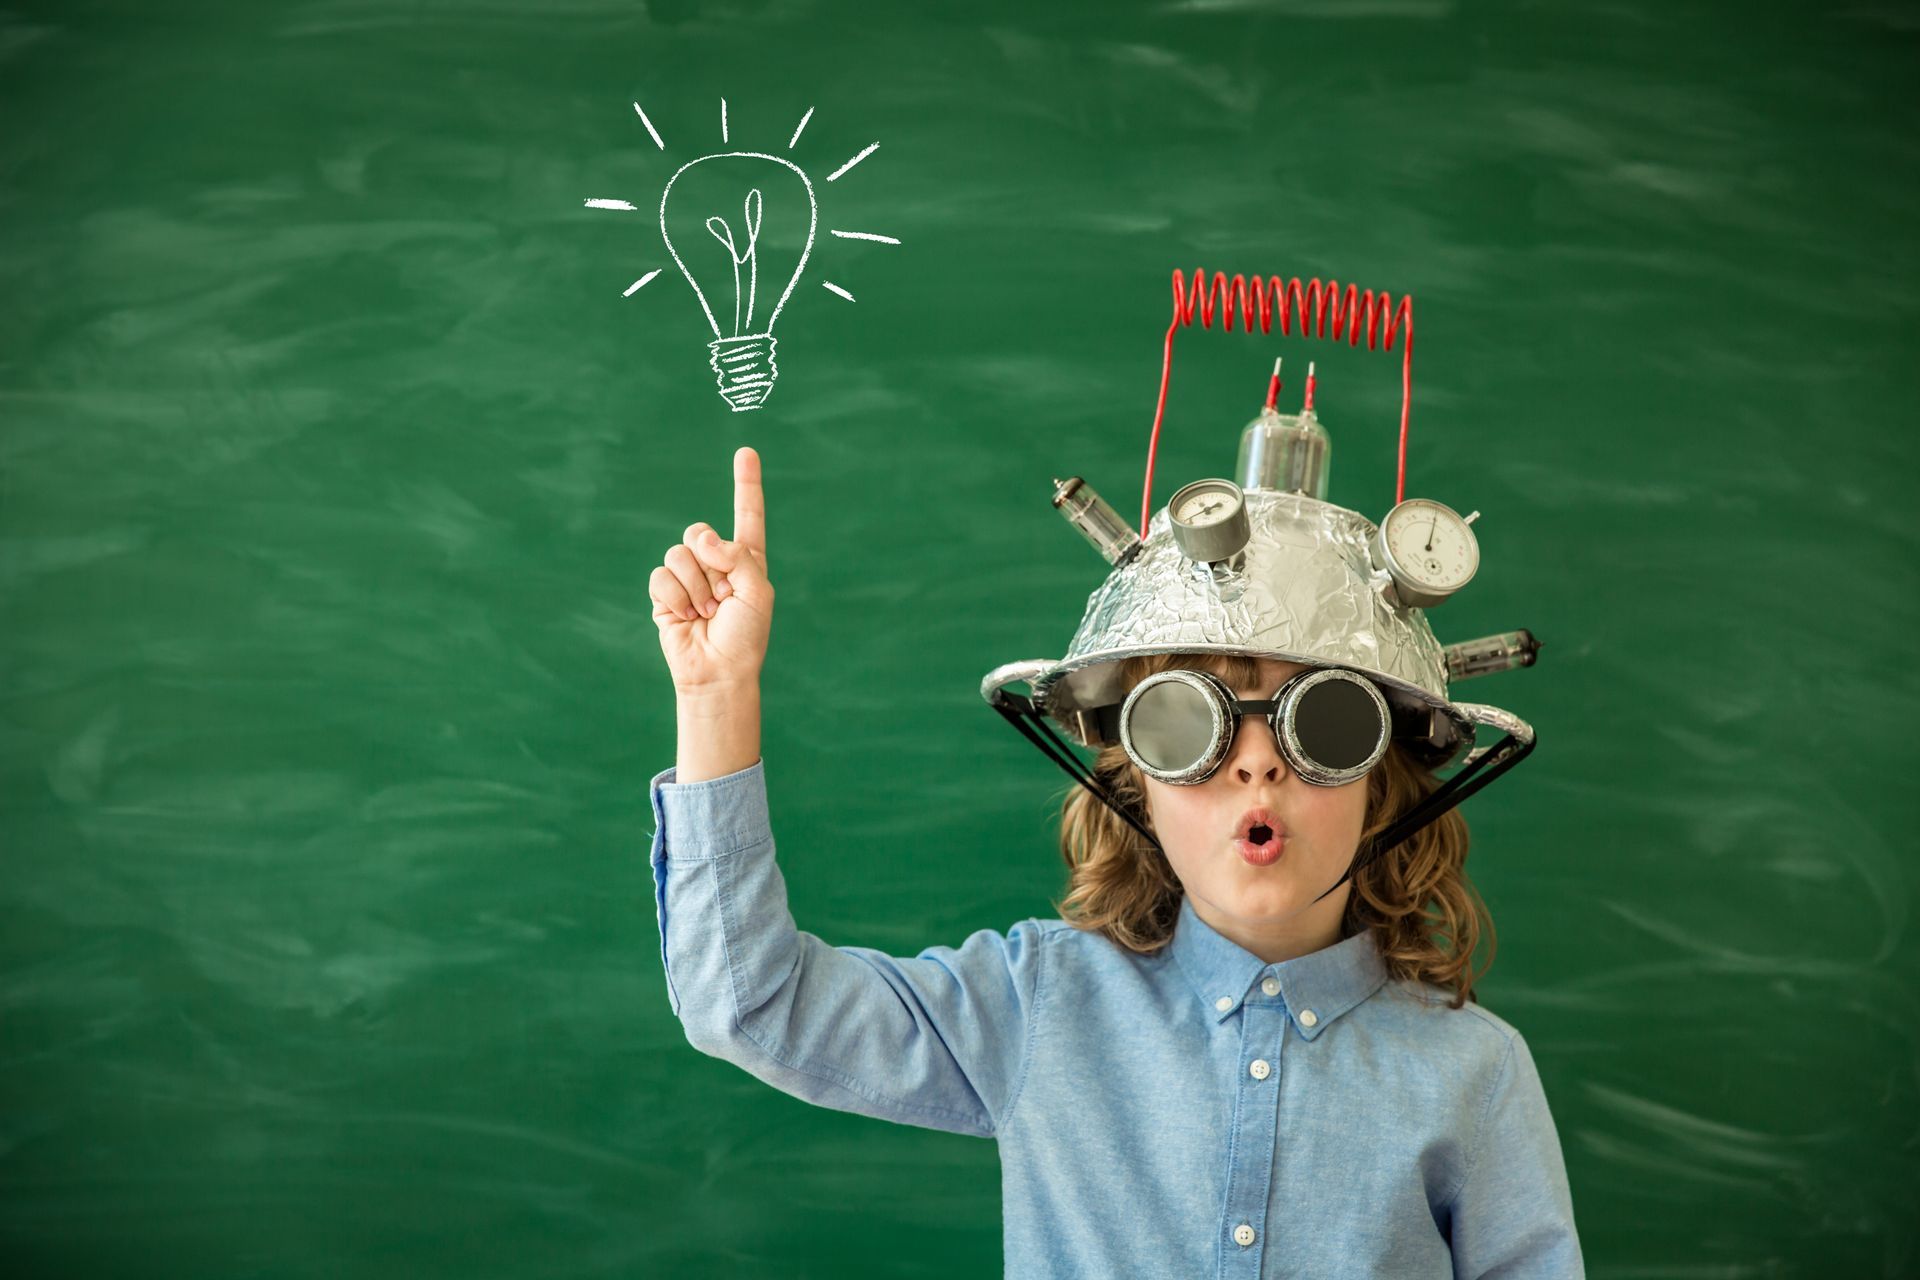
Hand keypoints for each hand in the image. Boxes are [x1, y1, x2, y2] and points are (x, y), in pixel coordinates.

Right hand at [650, 446, 773, 692]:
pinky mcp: (665, 594)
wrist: (719, 672)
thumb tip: (702, 539)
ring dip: (695, 587)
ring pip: (678, 554)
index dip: (746, 484)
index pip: (747, 515)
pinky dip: (676, 598)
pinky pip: (661, 577)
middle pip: (700, 532)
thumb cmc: (746, 637)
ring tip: (706, 613)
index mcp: (747, 560)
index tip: (746, 452)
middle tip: (723, 599)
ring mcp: (688, 577)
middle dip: (710, 564)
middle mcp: (717, 563)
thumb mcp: (757, 592)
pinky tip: (686, 618)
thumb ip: (737, 556)